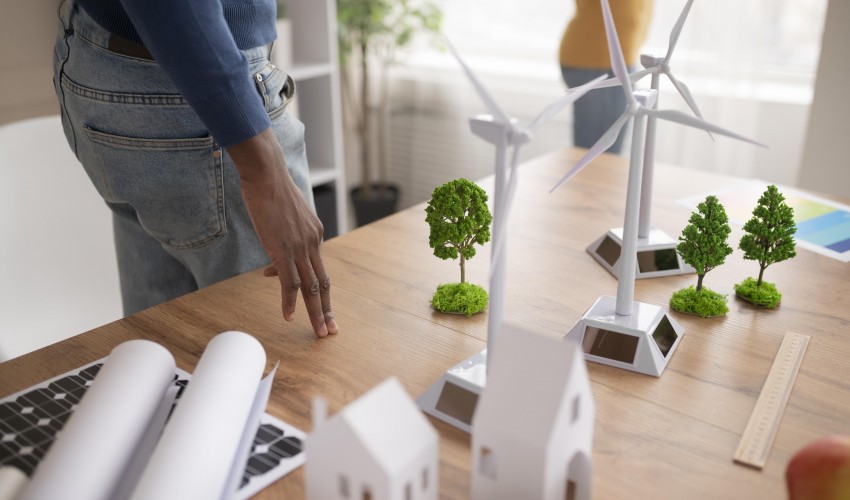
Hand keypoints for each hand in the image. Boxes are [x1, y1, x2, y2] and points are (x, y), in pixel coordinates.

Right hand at [227, 129, 337, 336]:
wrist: (267, 174)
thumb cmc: (271, 190)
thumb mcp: (283, 216)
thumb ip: (284, 237)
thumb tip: (273, 264)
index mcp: (316, 233)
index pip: (315, 266)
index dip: (311, 286)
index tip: (313, 302)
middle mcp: (313, 242)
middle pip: (323, 283)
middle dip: (327, 309)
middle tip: (332, 329)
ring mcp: (300, 248)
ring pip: (311, 288)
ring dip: (315, 313)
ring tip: (319, 332)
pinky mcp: (283, 250)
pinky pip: (289, 283)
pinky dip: (290, 303)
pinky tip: (289, 317)